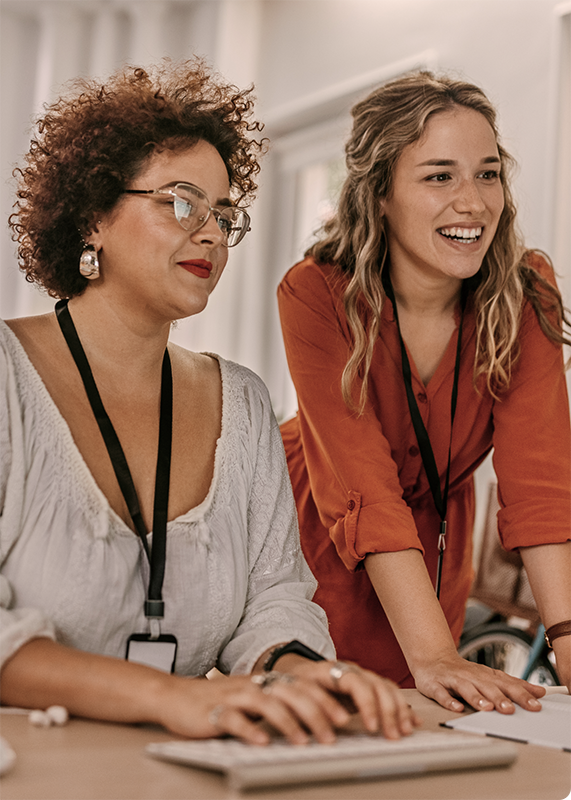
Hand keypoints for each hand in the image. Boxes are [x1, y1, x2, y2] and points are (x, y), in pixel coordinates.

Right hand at [153, 662, 419, 744]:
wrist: (176, 697)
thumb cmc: (222, 704)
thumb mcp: (256, 702)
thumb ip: (284, 707)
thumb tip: (321, 724)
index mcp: (270, 682)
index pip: (307, 687)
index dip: (331, 702)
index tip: (351, 720)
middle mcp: (257, 684)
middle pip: (294, 693)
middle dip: (318, 713)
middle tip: (336, 735)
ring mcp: (236, 695)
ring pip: (269, 704)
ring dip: (289, 723)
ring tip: (305, 742)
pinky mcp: (215, 710)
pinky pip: (235, 719)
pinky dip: (249, 730)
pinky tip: (260, 742)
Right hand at [412, 653, 545, 712]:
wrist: (433, 659)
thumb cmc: (464, 672)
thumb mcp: (490, 676)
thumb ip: (514, 684)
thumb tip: (539, 692)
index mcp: (486, 676)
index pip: (506, 684)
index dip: (521, 694)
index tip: (535, 705)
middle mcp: (471, 676)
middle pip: (487, 687)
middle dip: (500, 698)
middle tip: (510, 710)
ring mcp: (453, 680)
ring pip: (465, 688)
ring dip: (476, 698)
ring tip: (487, 708)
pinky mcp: (436, 685)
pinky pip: (442, 693)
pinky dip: (448, 700)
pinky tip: (456, 708)